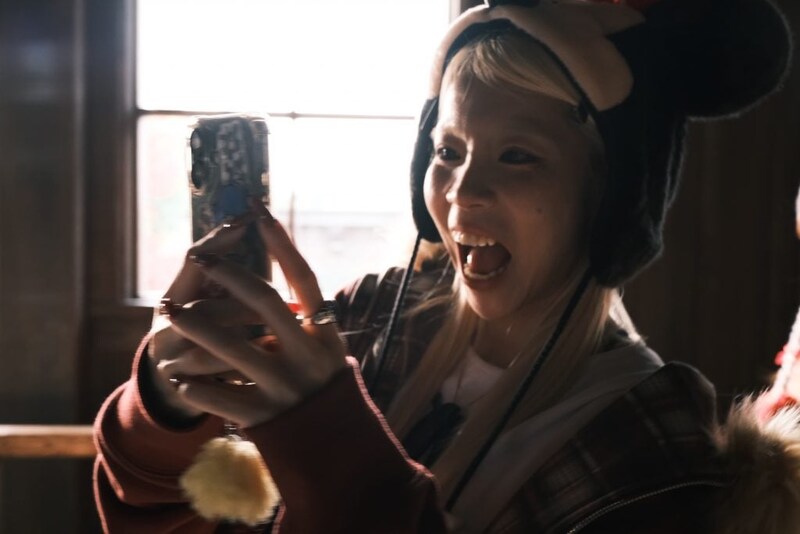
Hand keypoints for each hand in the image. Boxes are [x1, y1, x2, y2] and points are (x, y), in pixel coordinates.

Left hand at [161, 210, 347, 427]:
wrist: (330, 437)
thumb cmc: (318, 376)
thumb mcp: (322, 343)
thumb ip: (301, 311)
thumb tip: (277, 254)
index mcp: (324, 333)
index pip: (305, 279)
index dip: (283, 246)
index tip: (259, 215)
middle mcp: (306, 355)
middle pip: (264, 303)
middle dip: (230, 275)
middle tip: (203, 258)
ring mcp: (284, 385)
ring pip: (232, 348)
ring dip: (196, 327)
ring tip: (168, 313)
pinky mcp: (263, 415)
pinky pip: (220, 396)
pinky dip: (196, 386)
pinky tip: (178, 377)